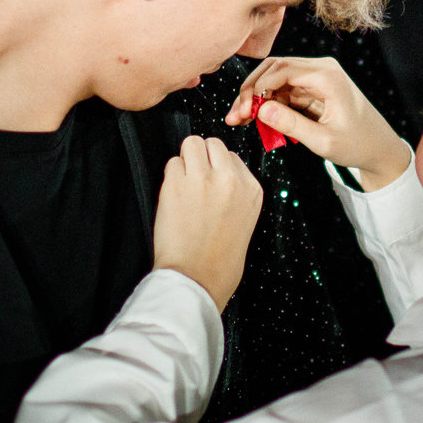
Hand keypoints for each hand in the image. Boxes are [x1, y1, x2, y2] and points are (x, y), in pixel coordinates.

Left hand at [152, 136, 263, 311]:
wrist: (197, 280)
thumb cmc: (219, 262)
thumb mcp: (244, 222)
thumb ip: (235, 194)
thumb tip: (219, 175)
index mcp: (251, 190)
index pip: (233, 157)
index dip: (218, 168)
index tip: (212, 183)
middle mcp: (230, 180)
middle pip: (213, 143)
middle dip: (202, 157)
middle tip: (195, 179)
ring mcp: (203, 179)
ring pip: (191, 144)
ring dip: (185, 160)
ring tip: (183, 184)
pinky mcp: (177, 184)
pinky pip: (172, 163)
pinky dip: (171, 176)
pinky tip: (174, 196)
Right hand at [224, 56, 412, 189]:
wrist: (378, 148)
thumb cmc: (357, 144)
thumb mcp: (323, 141)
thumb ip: (291, 124)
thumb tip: (261, 109)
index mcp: (328, 76)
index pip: (282, 69)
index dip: (257, 88)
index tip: (244, 111)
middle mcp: (321, 69)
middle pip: (274, 69)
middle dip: (251, 91)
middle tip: (235, 115)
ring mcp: (316, 77)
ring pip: (275, 79)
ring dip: (256, 98)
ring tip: (239, 119)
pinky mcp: (312, 88)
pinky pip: (282, 90)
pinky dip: (267, 103)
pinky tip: (254, 119)